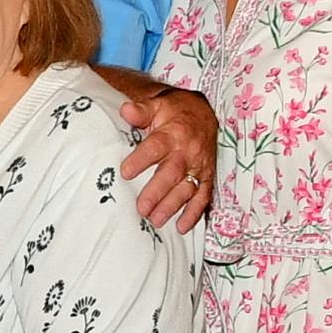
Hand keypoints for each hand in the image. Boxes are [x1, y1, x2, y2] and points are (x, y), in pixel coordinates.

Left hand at [108, 74, 218, 230]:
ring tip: (156, 220)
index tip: (125, 172)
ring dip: (172, 206)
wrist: (202, 113)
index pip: (156, 147)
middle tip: (142, 208)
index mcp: (173, 133)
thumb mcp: (157, 105)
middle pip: (172, 173)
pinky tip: (181, 227)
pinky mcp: (206, 177)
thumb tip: (126, 109)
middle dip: (157, 192)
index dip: (141, 159)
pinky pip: (203, 197)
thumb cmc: (174, 112)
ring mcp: (198, 166)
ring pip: (187, 189)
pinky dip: (194, 213)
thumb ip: (141, 110)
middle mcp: (187, 152)